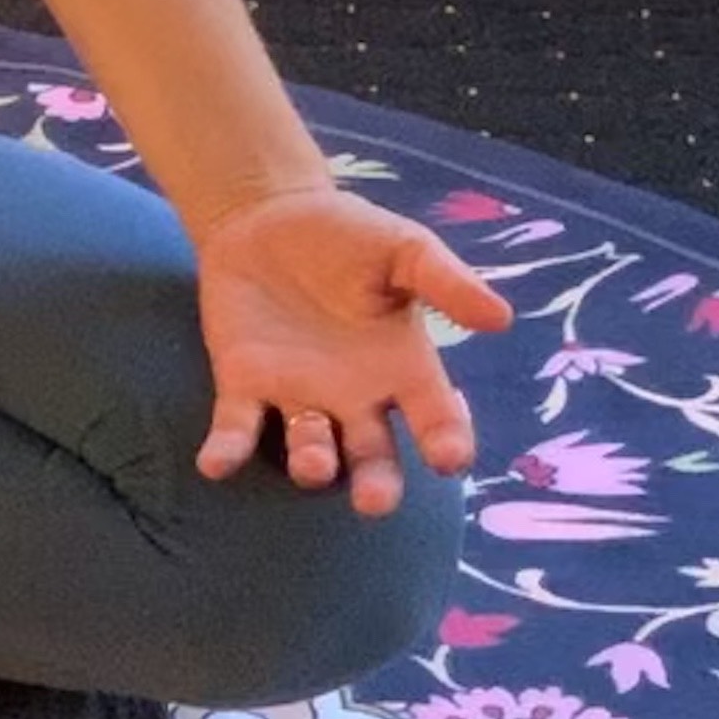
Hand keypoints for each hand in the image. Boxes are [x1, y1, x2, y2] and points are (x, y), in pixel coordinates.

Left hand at [191, 182, 513, 518]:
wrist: (267, 216)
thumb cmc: (349, 236)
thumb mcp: (404, 249)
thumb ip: (445, 281)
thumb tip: (502, 317)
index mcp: (402, 367)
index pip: (434, 416)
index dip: (445, 439)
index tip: (450, 460)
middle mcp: (354, 396)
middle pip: (372, 456)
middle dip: (375, 482)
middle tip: (374, 502)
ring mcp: (298, 396)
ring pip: (309, 447)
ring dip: (311, 461)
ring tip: (314, 463)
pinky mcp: (243, 385)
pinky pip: (237, 428)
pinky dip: (227, 450)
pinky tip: (215, 464)